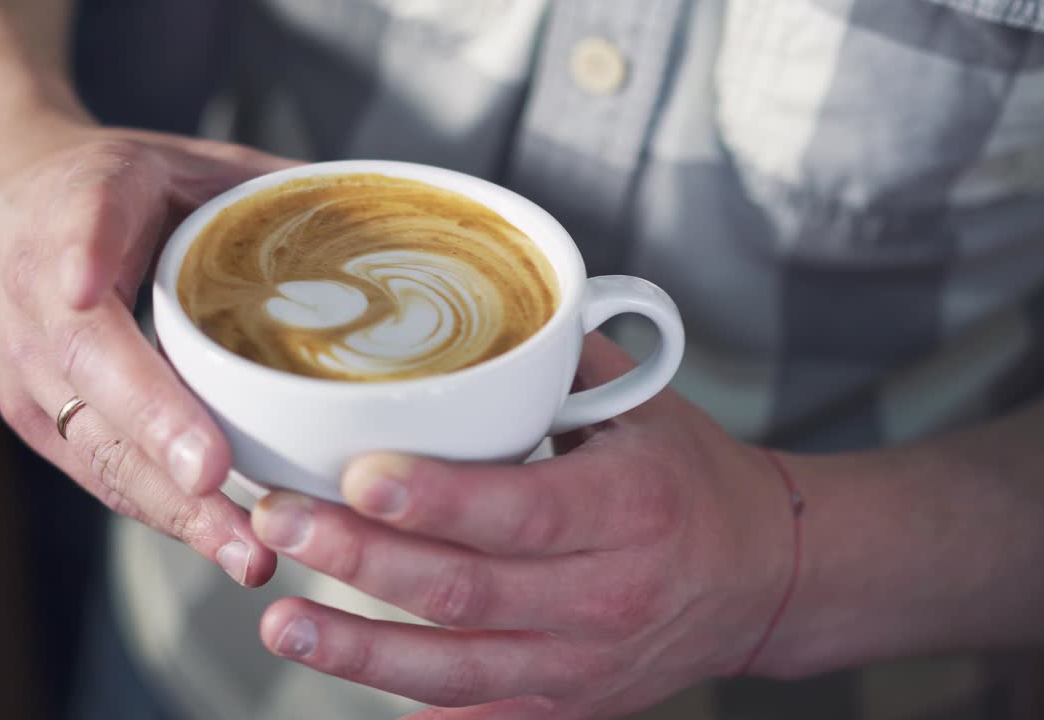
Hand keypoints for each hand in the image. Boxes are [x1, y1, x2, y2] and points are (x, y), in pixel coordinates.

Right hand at [0, 116, 296, 585]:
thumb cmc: (106, 187)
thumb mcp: (181, 161)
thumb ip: (266, 189)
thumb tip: (385, 223)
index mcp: (78, 203)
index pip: (81, 226)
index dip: (87, 254)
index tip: (87, 286)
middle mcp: (37, 291)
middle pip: (86, 361)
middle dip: (153, 425)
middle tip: (215, 475)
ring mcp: (27, 365)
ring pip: (94, 439)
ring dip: (171, 500)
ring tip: (245, 546)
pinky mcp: (35, 419)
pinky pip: (101, 472)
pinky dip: (165, 511)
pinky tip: (226, 544)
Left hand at [250, 333, 794, 717]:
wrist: (762, 577)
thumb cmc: (687, 477)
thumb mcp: (641, 405)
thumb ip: (552, 361)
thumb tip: (456, 308)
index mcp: (632, 505)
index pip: (522, 508)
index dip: (436, 497)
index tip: (359, 471)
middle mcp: (610, 593)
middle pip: (469, 589)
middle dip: (363, 559)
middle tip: (281, 519)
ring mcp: (586, 662)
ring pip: (458, 668)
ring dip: (360, 650)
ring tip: (283, 619)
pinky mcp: (568, 704)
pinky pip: (480, 715)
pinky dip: (412, 709)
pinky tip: (344, 680)